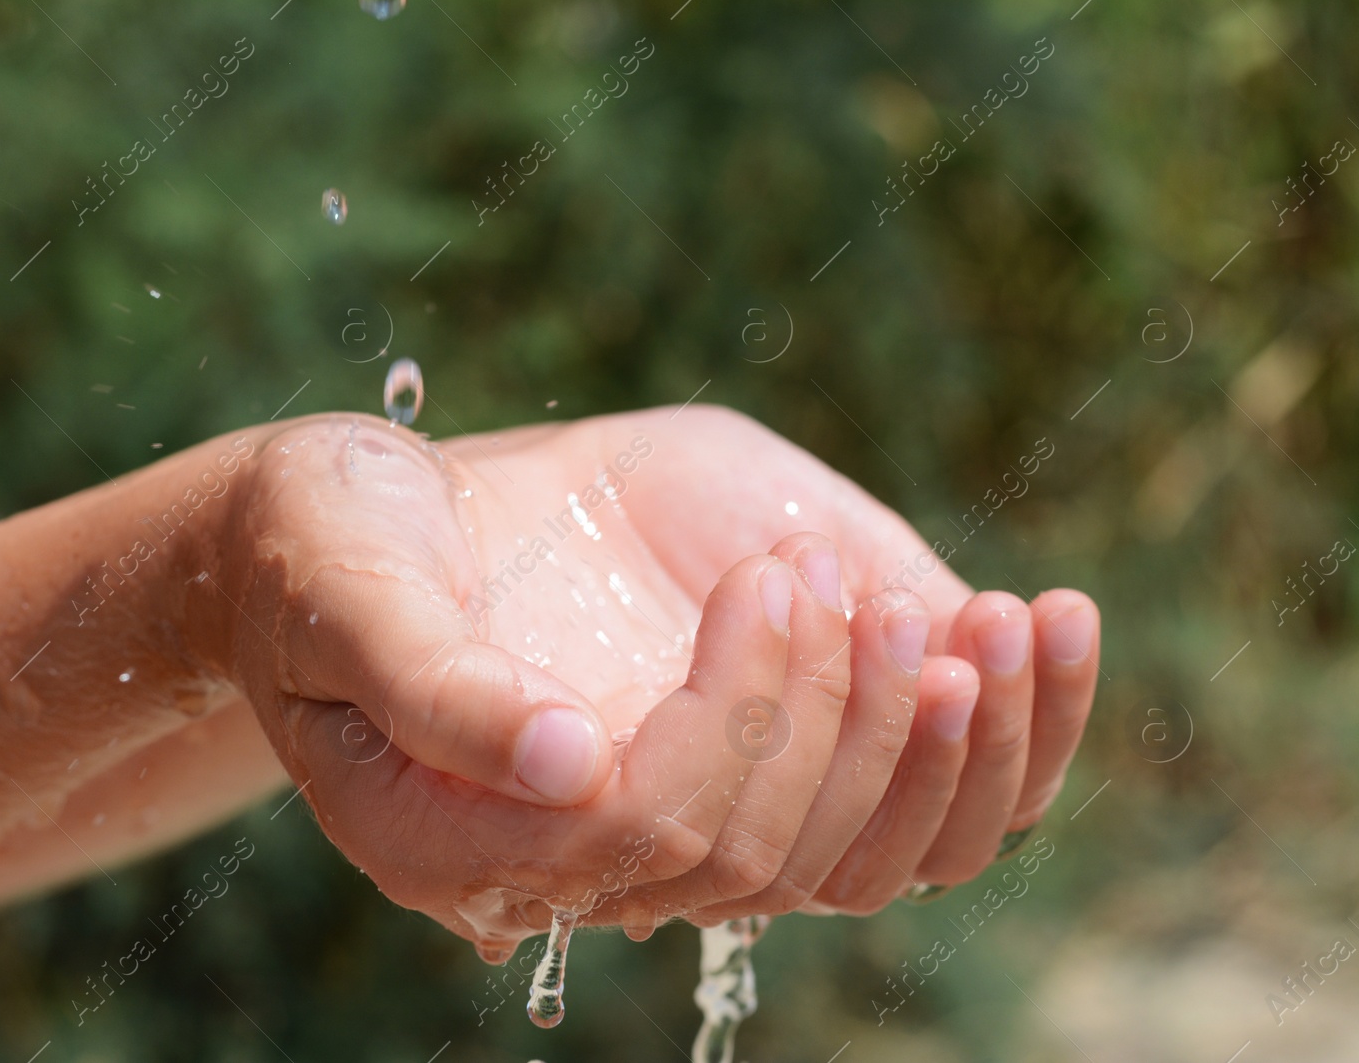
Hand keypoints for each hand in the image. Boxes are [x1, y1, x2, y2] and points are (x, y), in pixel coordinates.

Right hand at [218, 406, 1096, 945]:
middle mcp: (606, 854)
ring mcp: (702, 800)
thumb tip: (571, 764)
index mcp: (485, 842)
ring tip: (1006, 620)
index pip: (649, 837)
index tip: (767, 577)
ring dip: (965, 749)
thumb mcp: (353, 592)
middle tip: (841, 575)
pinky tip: (1045, 620)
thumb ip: (437, 684)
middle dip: (847, 721)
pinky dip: (1010, 736)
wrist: (375, 518)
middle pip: (778, 857)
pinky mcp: (776, 742)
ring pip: (875, 862)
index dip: (735, 726)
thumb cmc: (336, 548)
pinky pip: (921, 810)